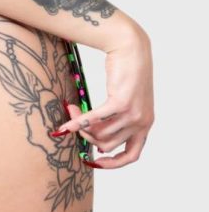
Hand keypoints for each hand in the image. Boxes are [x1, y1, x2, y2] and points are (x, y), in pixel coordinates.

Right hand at [62, 26, 153, 168]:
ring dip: (81, 125)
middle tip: (75, 123)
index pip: (132, 155)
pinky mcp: (121, 103)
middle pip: (108, 144)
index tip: (96, 161)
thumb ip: (119, 119)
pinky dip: (78, 122)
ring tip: (70, 109)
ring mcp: (132, 114)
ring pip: (100, 133)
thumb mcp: (128, 99)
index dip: (113, 163)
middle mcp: (142, 122)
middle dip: (88, 137)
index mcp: (146, 124)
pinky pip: (95, 120)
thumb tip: (96, 138)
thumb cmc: (127, 70)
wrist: (131, 48)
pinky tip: (66, 123)